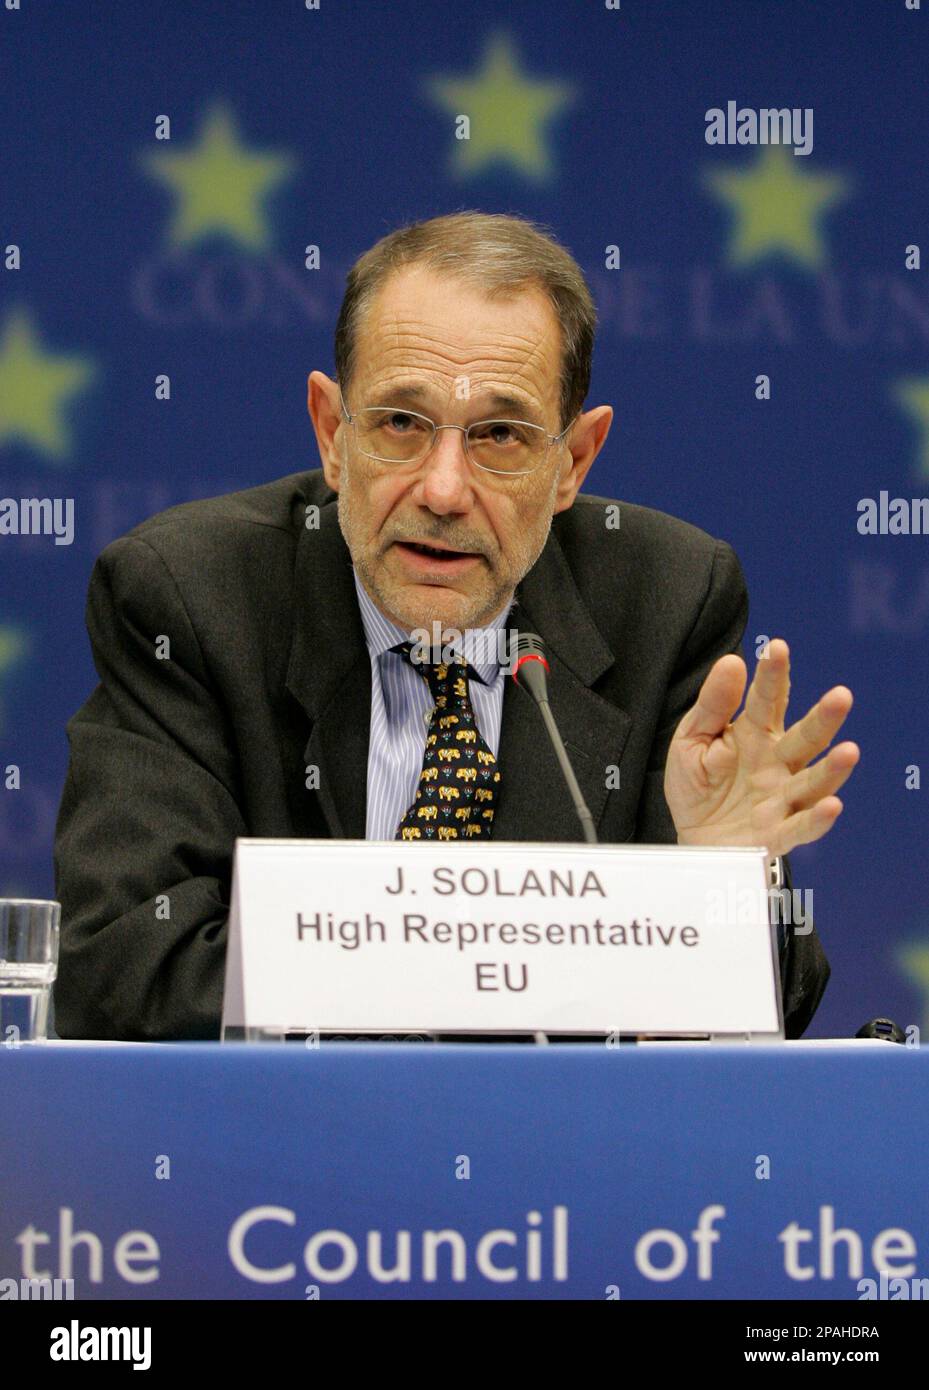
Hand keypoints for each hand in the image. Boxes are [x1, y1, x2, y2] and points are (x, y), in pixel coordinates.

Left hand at [664, 639, 859, 856]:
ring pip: (812, 781)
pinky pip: (801, 826)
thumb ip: (713, 705)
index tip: (777, 648)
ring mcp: (781, 798)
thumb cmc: (697, 787)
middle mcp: (777, 763)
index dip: (774, 675)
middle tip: (841, 696)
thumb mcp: (692, 740)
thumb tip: (731, 662)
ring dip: (832, 769)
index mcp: (755, 734)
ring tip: (849, 752)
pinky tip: (831, 805)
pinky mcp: (777, 833)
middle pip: (805, 738)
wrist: (692, 841)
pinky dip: (817, 819)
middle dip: (824, 718)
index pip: (769, 701)